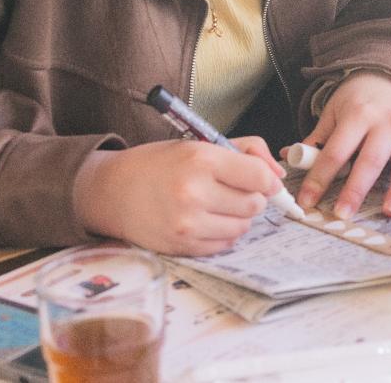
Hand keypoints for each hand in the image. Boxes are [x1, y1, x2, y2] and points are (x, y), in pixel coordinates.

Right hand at [73, 137, 283, 255]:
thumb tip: (277, 174)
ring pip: (242, 227)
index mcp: (201, 160)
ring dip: (238, 217)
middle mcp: (195, 193)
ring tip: (217, 205)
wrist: (113, 191)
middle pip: (255, 204)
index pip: (259, 177)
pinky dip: (222, 234)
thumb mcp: (200, 144)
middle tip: (233, 190)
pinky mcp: (181, 246)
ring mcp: (187, 224)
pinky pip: (223, 245)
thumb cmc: (159, 164)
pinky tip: (206, 220)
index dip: (267, 179)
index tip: (263, 180)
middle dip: (252, 197)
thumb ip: (246, 151)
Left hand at [296, 72, 390, 218]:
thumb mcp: (333, 112)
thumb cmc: (358, 100)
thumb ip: (316, 138)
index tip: (307, 201)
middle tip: (343, 213)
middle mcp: (387, 123)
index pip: (336, 152)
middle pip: (370, 160)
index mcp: (359, 116)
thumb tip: (290, 157)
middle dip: (356, 189)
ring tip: (389, 211)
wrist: (390, 77)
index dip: (320, 178)